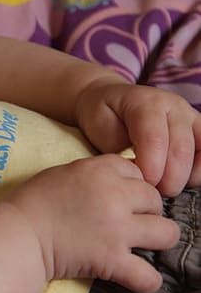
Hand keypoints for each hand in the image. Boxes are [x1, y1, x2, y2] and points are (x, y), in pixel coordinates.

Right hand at [3, 155, 179, 292]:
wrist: (14, 236)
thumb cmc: (28, 204)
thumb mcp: (59, 175)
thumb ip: (90, 175)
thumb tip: (111, 182)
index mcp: (99, 171)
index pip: (138, 171)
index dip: (132, 185)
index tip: (121, 197)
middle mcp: (114, 196)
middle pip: (155, 199)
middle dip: (146, 211)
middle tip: (129, 222)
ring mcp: (117, 229)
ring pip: (167, 233)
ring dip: (157, 240)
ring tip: (141, 246)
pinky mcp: (112, 260)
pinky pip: (148, 276)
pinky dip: (146, 280)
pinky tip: (137, 278)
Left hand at [74, 79, 200, 195]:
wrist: (109, 100)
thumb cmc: (104, 117)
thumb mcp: (101, 129)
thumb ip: (119, 148)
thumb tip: (136, 173)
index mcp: (145, 103)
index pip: (154, 138)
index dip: (150, 165)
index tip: (143, 185)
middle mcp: (173, 106)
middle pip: (180, 148)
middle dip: (168, 177)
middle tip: (153, 193)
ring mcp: (189, 115)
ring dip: (185, 176)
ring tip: (165, 188)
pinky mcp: (199, 128)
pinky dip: (199, 171)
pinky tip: (184, 180)